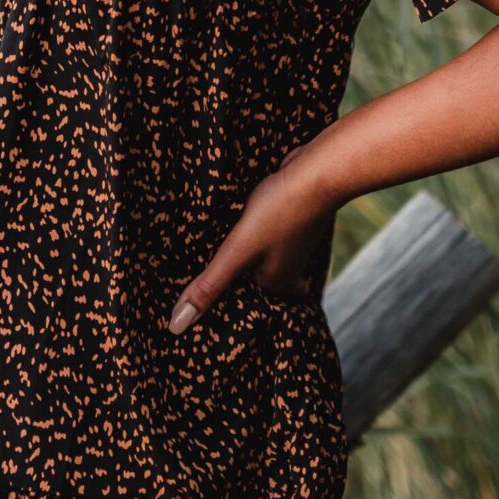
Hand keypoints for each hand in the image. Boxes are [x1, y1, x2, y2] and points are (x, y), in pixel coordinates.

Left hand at [165, 142, 339, 332]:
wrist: (320, 172)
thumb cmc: (280, 211)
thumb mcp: (238, 250)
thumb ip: (210, 285)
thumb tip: (178, 326)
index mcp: (276, 281)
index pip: (249, 302)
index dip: (230, 303)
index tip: (212, 308)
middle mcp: (288, 266)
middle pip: (257, 278)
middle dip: (239, 279)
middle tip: (212, 280)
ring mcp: (293, 241)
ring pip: (263, 253)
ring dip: (247, 252)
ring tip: (219, 252)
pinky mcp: (292, 216)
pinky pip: (269, 230)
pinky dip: (256, 229)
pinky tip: (243, 219)